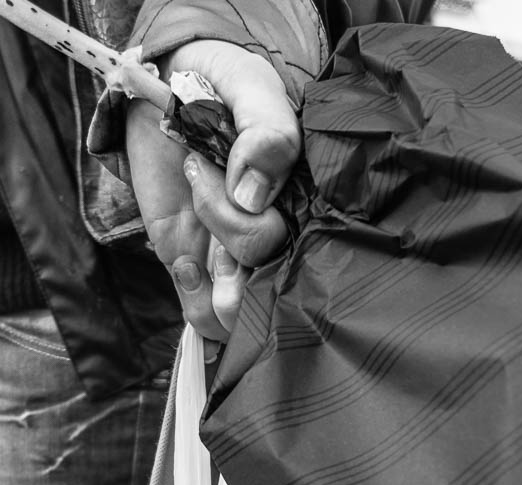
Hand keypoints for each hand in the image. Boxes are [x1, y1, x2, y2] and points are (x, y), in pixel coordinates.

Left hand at [126, 40, 300, 341]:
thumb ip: (266, 130)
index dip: (265, 224)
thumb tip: (253, 196)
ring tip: (196, 227)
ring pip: (244, 313)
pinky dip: (193, 297)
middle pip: (273, 280)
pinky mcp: (199, 270)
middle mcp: (276, 236)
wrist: (161, 82)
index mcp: (303, 199)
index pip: (310, 246)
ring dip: (217, 280)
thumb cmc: (216, 80)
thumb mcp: (249, 86)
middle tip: (199, 171)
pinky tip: (181, 259)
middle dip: (229, 232)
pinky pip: (207, 319)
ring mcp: (236, 259)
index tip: (230, 169)